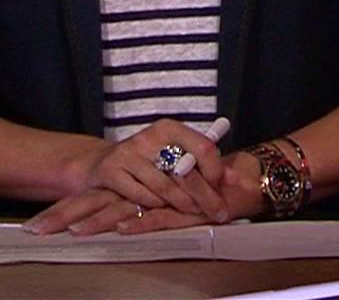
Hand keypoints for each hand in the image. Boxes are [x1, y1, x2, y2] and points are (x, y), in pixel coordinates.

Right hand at [26, 120, 227, 233]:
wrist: (101, 164)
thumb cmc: (147, 161)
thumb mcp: (174, 154)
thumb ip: (204, 163)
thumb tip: (237, 178)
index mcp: (169, 127)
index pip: (202, 147)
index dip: (215, 170)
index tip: (220, 187)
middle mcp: (149, 136)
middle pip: (185, 172)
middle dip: (204, 196)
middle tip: (216, 212)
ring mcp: (128, 153)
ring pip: (164, 187)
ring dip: (181, 204)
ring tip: (192, 212)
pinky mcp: (111, 171)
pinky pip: (141, 197)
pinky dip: (154, 206)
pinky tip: (161, 208)